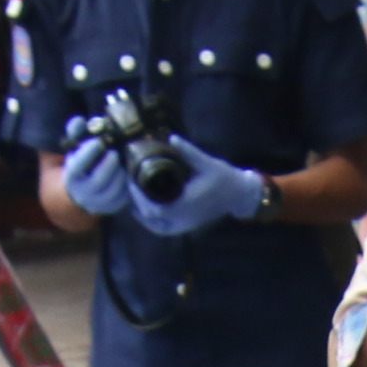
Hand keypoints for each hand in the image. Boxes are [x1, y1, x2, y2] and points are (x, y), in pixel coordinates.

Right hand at [59, 136, 134, 217]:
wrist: (82, 190)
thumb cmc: (82, 162)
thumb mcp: (76, 146)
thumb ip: (76, 132)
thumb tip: (79, 121)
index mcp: (72, 177)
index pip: (77, 167)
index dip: (88, 154)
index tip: (99, 142)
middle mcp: (83, 193)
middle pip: (98, 181)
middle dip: (108, 165)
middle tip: (115, 153)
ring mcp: (98, 204)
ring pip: (114, 190)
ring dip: (120, 174)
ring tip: (122, 162)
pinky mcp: (112, 208)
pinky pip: (124, 197)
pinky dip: (128, 184)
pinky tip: (127, 172)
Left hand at [123, 135, 271, 238]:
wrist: (237, 194)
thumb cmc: (223, 177)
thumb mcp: (206, 162)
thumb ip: (188, 152)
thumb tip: (171, 137)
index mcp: (185, 204)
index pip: (152, 207)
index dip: (138, 196)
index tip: (131, 179)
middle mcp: (183, 218)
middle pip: (149, 216)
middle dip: (136, 200)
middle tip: (129, 183)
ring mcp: (184, 225)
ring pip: (154, 225)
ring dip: (141, 212)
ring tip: (133, 195)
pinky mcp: (186, 226)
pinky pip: (163, 229)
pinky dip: (150, 222)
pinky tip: (142, 211)